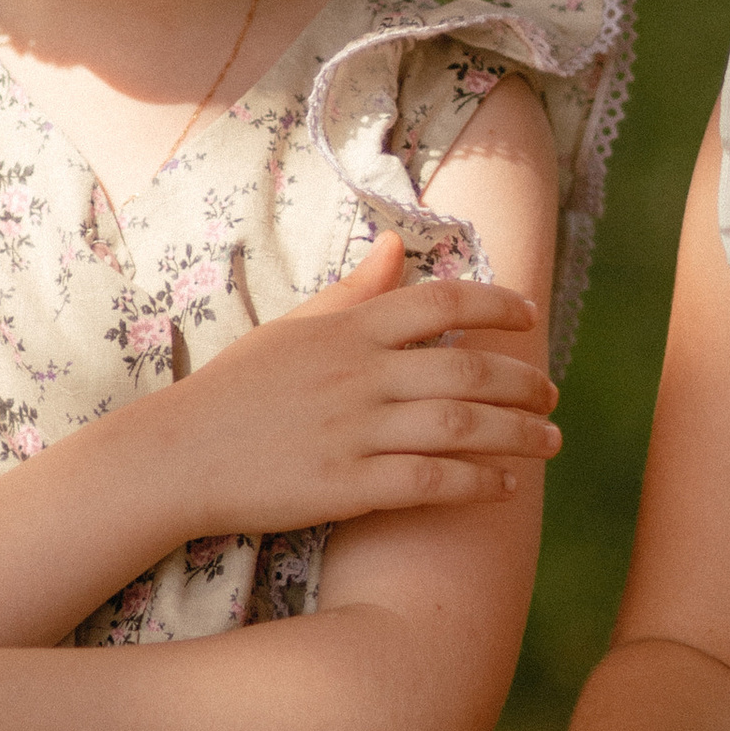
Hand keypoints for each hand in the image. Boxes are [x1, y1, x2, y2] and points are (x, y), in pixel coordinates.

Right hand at [161, 233, 560, 534]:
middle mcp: (359, 376)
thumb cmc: (234, 391)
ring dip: (516, 434)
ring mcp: (353, 432)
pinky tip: (503, 486)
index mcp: (348, 330)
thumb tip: (396, 244)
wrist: (176, 455)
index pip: (442, 303)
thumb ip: (353, 290)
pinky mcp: (346, 486)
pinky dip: (475, 482)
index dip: (497, 306)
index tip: (531, 316)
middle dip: (523, 383)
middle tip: (552, 396)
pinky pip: (428, 481)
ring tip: (549, 442)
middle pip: (467, 371)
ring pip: (460, 427)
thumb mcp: (292, 327)